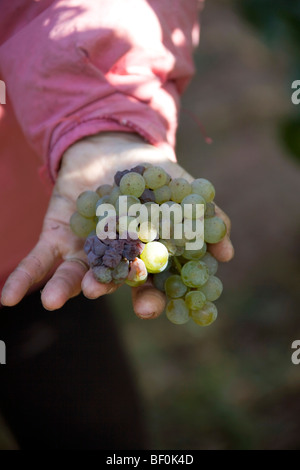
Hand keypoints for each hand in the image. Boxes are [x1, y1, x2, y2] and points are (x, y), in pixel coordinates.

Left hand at [1, 132, 233, 317]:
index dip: (151, 298)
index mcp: (145, 256)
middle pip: (111, 283)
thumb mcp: (183, 190)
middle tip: (98, 293)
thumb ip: (205, 218)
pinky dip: (25, 278)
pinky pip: (39, 261)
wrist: (116, 146)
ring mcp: (84, 251)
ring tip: (56, 299)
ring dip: (65, 288)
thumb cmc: (154, 173)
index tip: (151, 307)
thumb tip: (227, 252)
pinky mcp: (57, 237)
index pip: (150, 285)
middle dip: (106, 289)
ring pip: (74, 275)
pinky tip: (8, 297)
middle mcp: (114, 261)